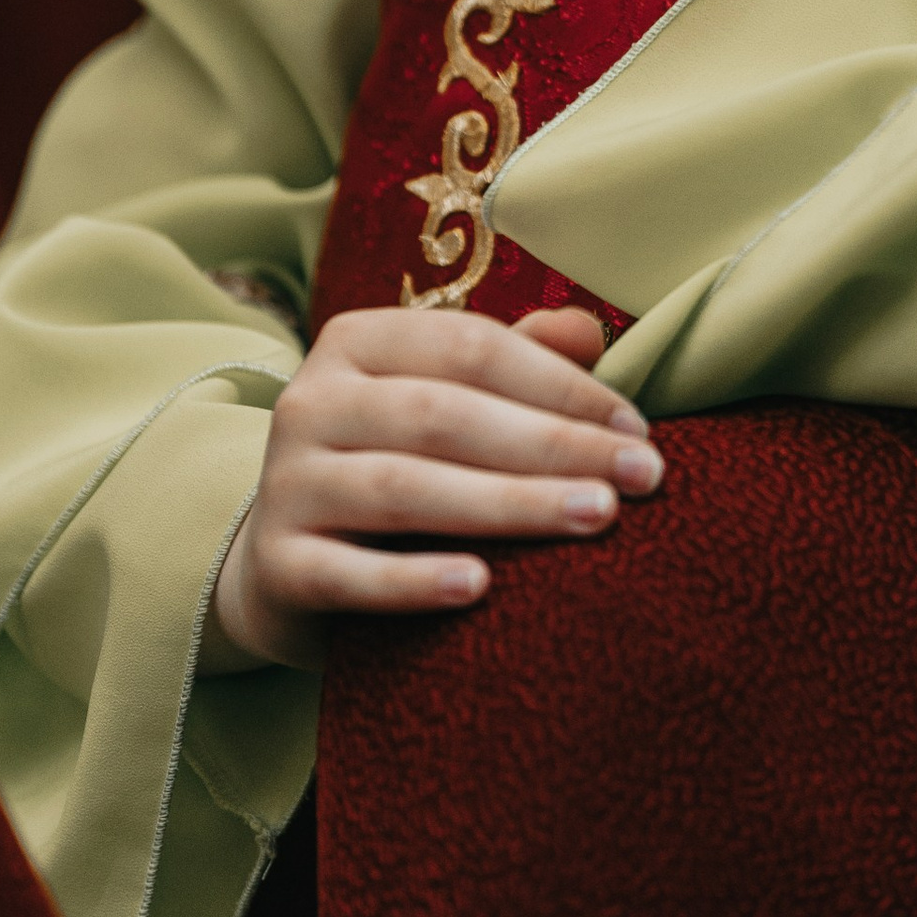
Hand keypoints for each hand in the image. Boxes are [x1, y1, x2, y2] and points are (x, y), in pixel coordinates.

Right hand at [209, 302, 662, 670]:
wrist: (284, 567)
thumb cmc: (394, 467)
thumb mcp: (444, 403)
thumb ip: (515, 363)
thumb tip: (588, 329)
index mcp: (358, 343)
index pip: (473, 348)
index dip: (561, 385)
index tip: (640, 430)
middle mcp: (312, 402)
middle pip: (443, 415)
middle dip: (553, 444)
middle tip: (640, 479)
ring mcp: (287, 484)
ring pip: (403, 489)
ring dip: (507, 504)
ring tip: (594, 518)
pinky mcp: (276, 566)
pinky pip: (347, 573)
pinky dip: (411, 581)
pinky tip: (479, 587)